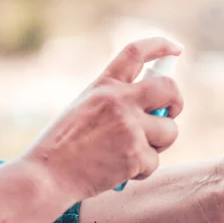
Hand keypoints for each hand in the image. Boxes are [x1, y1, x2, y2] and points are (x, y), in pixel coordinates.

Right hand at [22, 37, 183, 200]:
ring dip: (160, 144)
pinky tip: (120, 172)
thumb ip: (115, 102)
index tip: (176, 50)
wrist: (46, 176)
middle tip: (169, 115)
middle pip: (169, 88)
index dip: (161, 46)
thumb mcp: (82, 108)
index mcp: (103, 85)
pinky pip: (155, 161)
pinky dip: (142, 170)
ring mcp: (129, 127)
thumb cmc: (62, 146)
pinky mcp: (135, 154)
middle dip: (177, 102)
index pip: (136, 52)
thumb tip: (156, 109)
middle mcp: (119, 100)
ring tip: (134, 153)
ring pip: (170, 130)